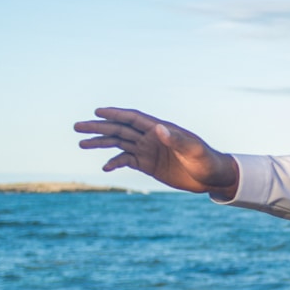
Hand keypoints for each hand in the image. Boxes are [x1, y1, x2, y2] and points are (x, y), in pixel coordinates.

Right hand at [74, 107, 239, 198]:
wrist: (212, 177)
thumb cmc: (206, 161)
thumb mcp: (193, 151)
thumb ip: (176, 140)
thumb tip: (157, 129)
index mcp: (160, 129)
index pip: (133, 118)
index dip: (115, 113)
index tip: (97, 111)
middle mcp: (151, 137)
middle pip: (120, 129)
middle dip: (99, 127)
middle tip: (77, 127)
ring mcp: (148, 150)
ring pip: (119, 143)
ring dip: (100, 143)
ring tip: (81, 143)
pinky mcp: (148, 164)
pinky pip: (126, 160)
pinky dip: (114, 162)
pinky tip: (104, 167)